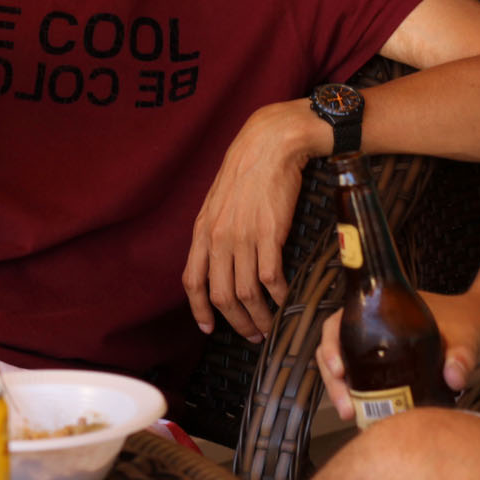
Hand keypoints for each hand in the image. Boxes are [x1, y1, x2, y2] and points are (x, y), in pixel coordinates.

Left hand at [182, 101, 314, 340]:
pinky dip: (279, 297)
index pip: (192, 281)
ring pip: (246, 294)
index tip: (209, 329)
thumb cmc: (246, 171)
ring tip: (271, 326)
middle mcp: (219, 238)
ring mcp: (243, 237)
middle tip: (252, 335)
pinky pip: (271, 279)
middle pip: (221, 295)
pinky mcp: (269, 234)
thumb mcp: (219, 202)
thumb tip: (221, 260)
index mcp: (203, 231)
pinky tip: (286, 300)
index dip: (199, 310)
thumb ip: (216, 231)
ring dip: (259, 317)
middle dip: (236, 323)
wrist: (269, 145)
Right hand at [315, 293, 479, 420]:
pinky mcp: (395, 372)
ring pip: (348, 370)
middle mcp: (377, 329)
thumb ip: (463, 355)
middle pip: (337, 349)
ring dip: (344, 393)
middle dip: (334, 380)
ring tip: (352, 416)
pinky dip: (363, 401)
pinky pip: (368, 385)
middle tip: (346, 407)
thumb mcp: (468, 336)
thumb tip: (454, 377)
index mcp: (383, 309)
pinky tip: (370, 418)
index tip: (338, 369)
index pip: (341, 321)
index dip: (330, 344)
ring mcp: (384, 351)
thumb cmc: (474, 322)